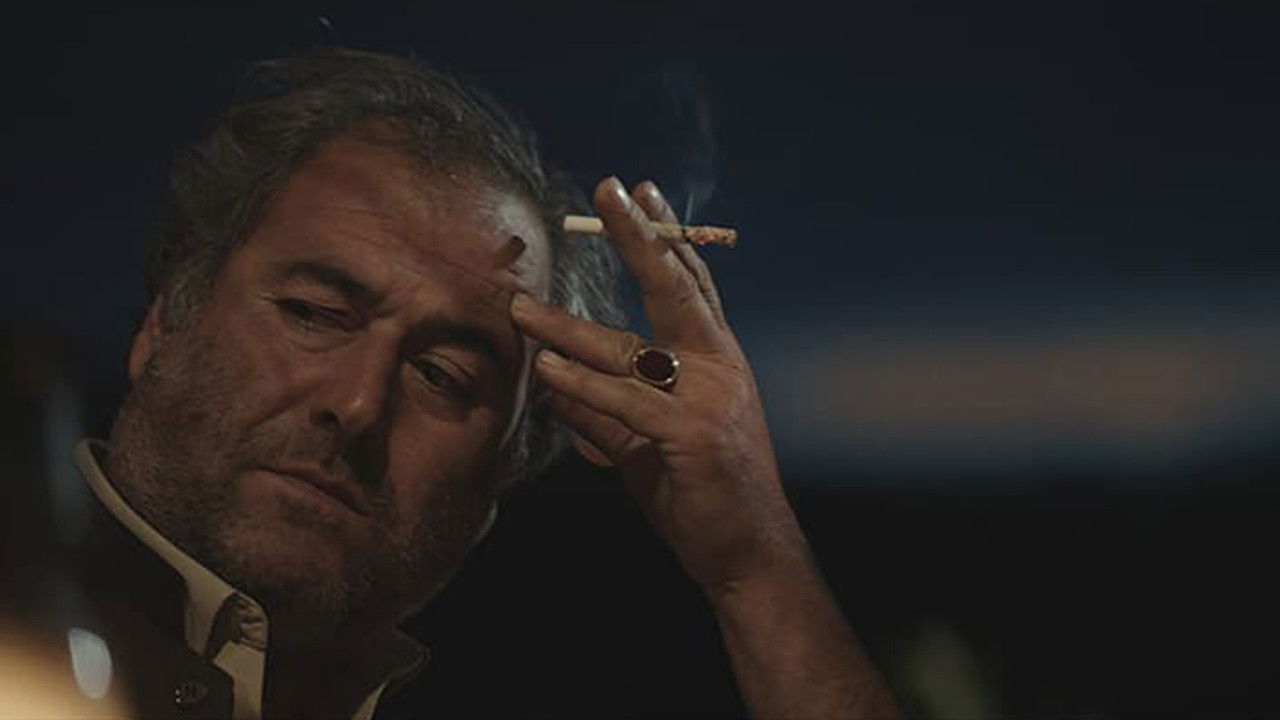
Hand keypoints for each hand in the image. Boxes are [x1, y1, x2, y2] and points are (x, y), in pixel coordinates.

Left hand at [510, 177, 807, 597]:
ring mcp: (711, 398)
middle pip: (675, 287)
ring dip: (567, 329)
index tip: (640, 190)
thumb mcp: (648, 445)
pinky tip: (549, 369)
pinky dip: (584, 386)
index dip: (664, 236)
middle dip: (641, 235)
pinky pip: (627, 403)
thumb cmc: (702, 496)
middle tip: (609, 188)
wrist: (750, 555)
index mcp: (717, 360)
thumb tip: (555, 384)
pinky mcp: (692, 434)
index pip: (690, 284)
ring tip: (519, 309)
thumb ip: (606, 412)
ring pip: (630, 350)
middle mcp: (720, 367)